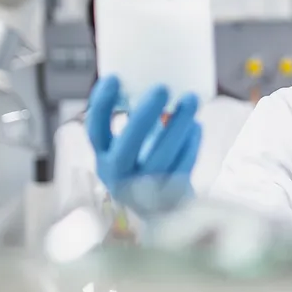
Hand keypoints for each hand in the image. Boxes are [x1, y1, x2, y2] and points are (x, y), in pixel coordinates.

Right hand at [86, 75, 201, 217]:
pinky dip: (191, 144)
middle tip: (162, 87)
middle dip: (144, 116)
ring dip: (177, 125)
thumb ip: (138, 121)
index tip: (114, 78)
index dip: (101, 105)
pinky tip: (196, 126)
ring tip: (190, 99)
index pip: (95, 130)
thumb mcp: (131, 147)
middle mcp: (119, 175)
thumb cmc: (146, 166)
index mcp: (103, 157)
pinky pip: (182, 167)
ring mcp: (145, 189)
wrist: (163, 213)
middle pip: (127, 147)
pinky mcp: (170, 197)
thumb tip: (154, 79)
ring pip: (161, 157)